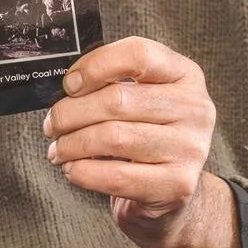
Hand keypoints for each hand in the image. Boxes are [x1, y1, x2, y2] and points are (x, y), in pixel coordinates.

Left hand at [42, 36, 241, 247]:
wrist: (172, 192)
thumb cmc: (147, 138)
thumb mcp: (142, 99)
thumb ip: (113, 83)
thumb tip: (69, 86)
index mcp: (185, 76)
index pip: (139, 55)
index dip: (96, 66)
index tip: (70, 84)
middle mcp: (194, 109)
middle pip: (118, 99)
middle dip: (72, 113)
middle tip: (53, 124)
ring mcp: (189, 148)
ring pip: (113, 137)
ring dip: (73, 144)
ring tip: (59, 149)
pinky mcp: (177, 185)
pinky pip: (117, 176)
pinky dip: (84, 172)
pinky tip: (74, 169)